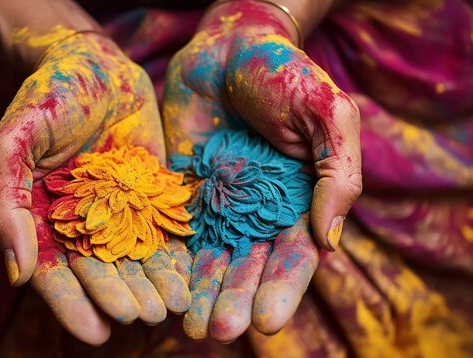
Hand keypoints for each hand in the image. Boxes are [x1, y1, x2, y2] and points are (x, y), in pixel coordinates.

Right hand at [0, 30, 189, 344]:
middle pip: (100, 271)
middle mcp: (81, 222)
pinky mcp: (151, 194)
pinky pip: (164, 230)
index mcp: (41, 219)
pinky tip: (190, 278)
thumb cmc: (46, 99)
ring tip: (171, 308)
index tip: (96, 334)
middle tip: (143, 317)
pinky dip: (175, 256)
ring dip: (151, 285)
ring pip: (135, 258)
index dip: (73, 304)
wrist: (94, 66)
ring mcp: (119, 210)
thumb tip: (16, 271)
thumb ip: (3, 203)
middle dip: (121, 296)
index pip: (56, 272)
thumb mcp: (12, 142)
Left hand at [162, 0, 360, 340]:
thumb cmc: (285, 72)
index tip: (266, 322)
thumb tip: (330, 241)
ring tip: (191, 328)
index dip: (282, 289)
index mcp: (300, 200)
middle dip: (235, 299)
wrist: (229, 45)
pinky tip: (163, 290)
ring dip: (202, 294)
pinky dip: (172, 262)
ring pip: (211, 258)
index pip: (295, 256)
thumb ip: (336, 175)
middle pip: (248, 266)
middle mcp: (259, 211)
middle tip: (219, 331)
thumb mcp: (329, 114)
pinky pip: (176, 231)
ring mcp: (219, 203)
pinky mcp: (183, 190)